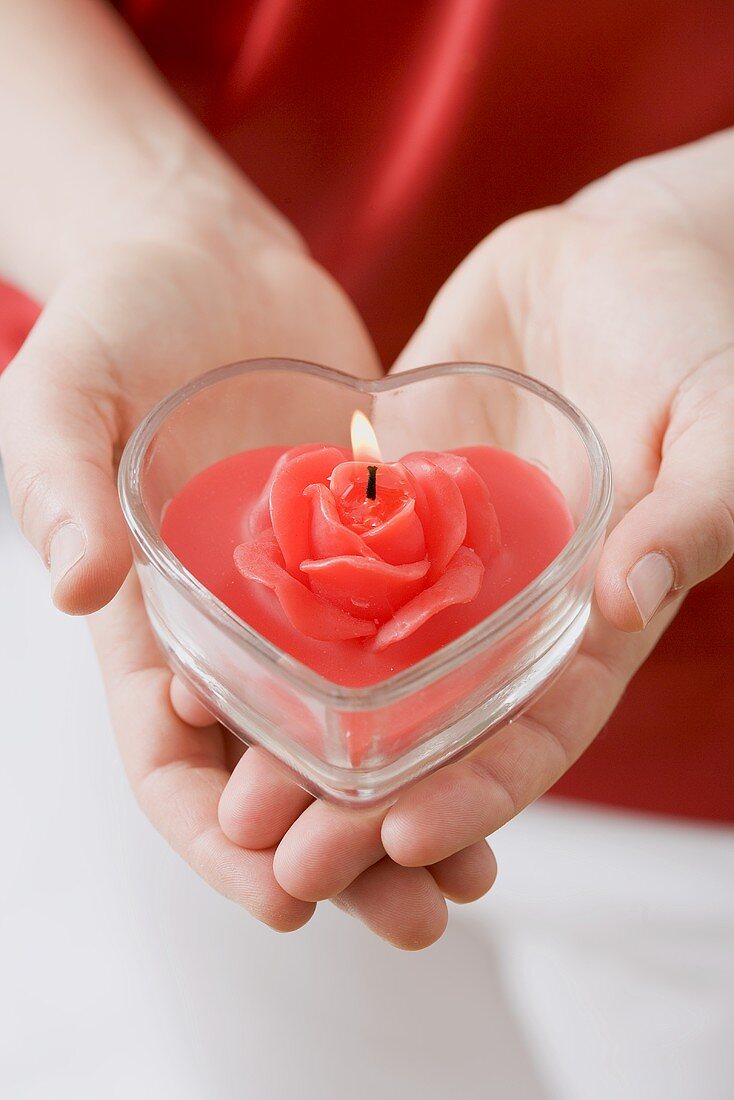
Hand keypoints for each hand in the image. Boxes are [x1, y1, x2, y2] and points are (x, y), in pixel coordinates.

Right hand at [0, 183, 493, 943]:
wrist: (203, 260)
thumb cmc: (112, 321)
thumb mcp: (62, 391)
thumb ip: (57, 481)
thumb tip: (79, 586)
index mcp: (147, 626)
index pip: (171, 764)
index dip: (219, 842)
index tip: (284, 901)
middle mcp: (230, 633)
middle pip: (279, 777)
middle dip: (340, 855)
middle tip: (420, 916)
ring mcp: (303, 597)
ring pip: (357, 731)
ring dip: (412, 801)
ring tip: (481, 865)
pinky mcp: (368, 551)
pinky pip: (411, 642)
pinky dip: (449, 701)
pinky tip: (505, 737)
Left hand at [220, 142, 732, 926]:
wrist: (620, 254)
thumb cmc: (699, 338)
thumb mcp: (720, 427)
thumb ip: (689, 514)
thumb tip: (628, 598)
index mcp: (590, 619)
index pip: (531, 734)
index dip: (474, 794)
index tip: (401, 840)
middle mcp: (503, 604)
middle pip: (426, 723)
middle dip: (360, 793)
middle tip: (276, 846)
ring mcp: (437, 550)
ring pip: (358, 659)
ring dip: (298, 723)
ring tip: (223, 767)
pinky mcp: (387, 489)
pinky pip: (322, 554)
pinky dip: (273, 605)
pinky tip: (206, 640)